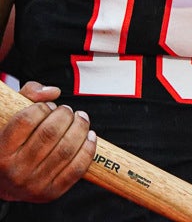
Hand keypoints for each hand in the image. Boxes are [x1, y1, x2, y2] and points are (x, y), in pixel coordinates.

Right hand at [0, 82, 95, 201]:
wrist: (5, 183)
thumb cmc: (12, 144)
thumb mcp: (12, 116)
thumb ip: (29, 95)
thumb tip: (53, 92)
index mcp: (1, 151)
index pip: (26, 120)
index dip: (43, 107)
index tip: (49, 106)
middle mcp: (15, 170)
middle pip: (51, 132)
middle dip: (66, 114)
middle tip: (68, 111)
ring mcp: (33, 184)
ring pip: (67, 148)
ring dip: (81, 127)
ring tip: (80, 119)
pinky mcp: (51, 193)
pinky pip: (77, 168)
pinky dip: (89, 148)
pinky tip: (90, 135)